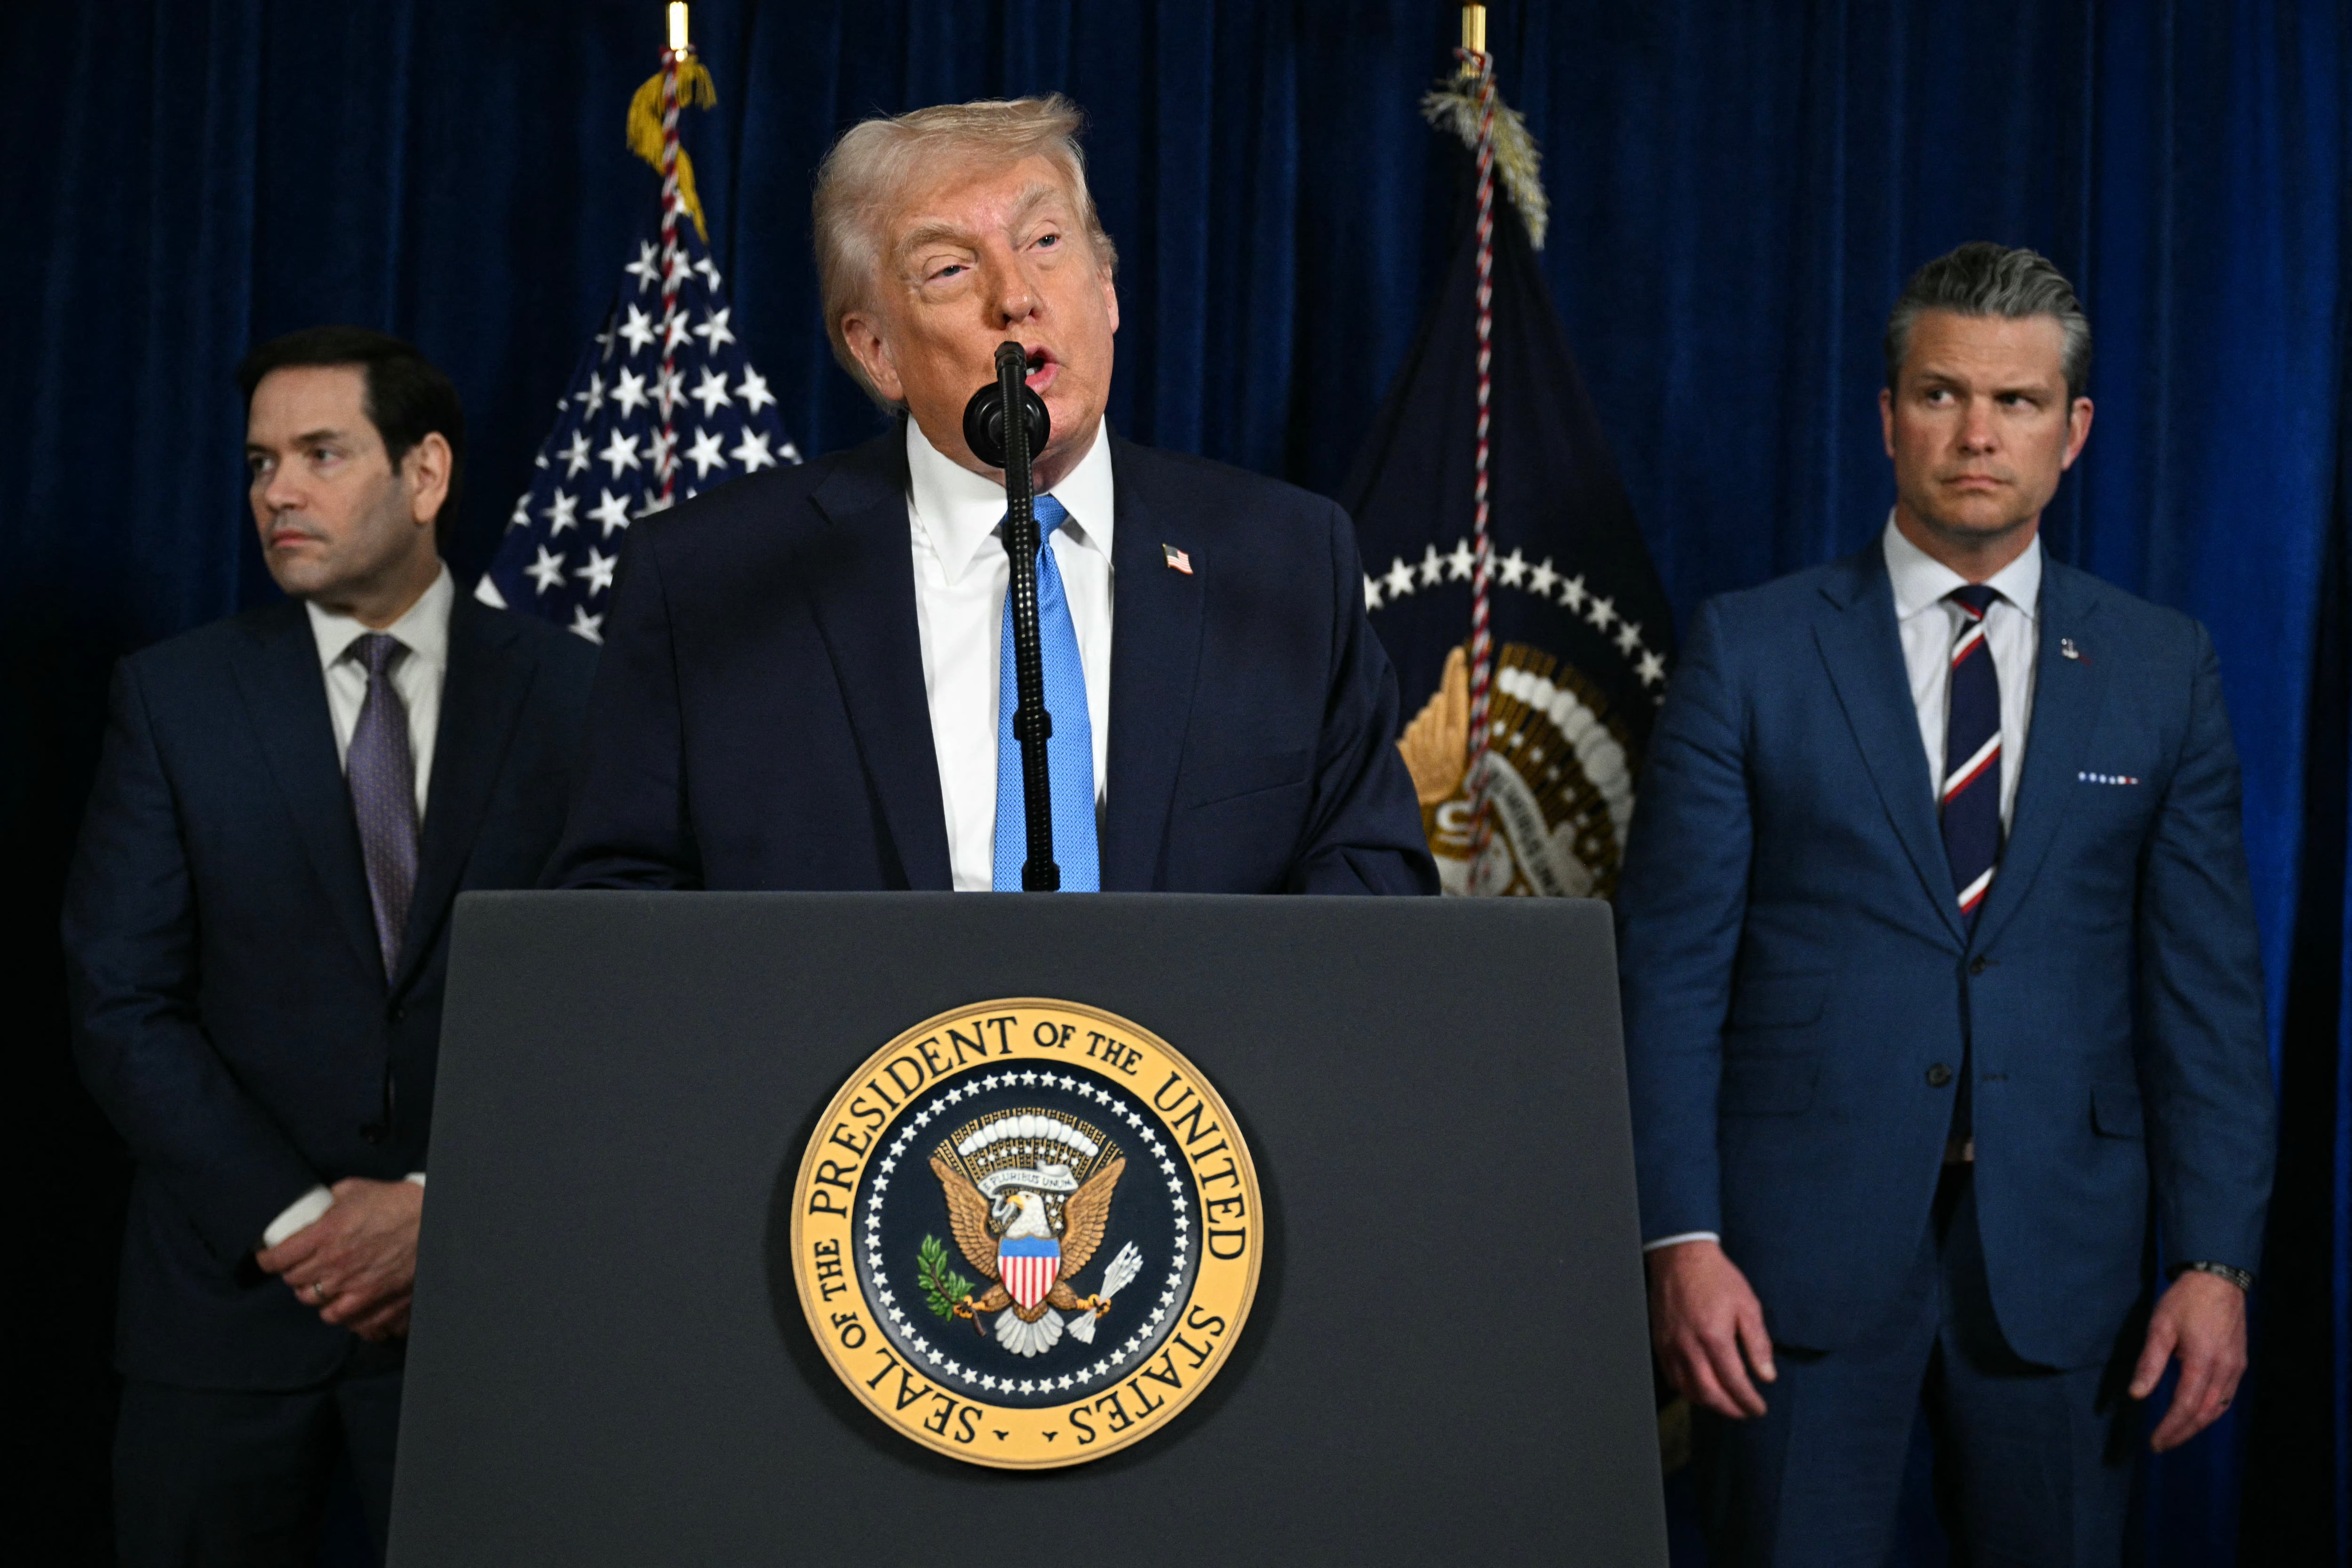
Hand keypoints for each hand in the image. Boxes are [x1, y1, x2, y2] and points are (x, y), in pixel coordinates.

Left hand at [255, 1177, 422, 1341]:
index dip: (265, 1259)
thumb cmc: (395, 1202)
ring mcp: (352, 1286)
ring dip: (311, 1293)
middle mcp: (333, 1264)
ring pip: (313, 1302)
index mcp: (324, 1235)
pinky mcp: (371, 1300)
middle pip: (293, 1281)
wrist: (431, 1221)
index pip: (278, 1258)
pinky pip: (340, 1317)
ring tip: (318, 1284)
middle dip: (290, 1274)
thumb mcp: (355, 1189)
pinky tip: (338, 1301)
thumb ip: (329, 1199)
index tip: (266, 1257)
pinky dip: (334, 1311)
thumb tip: (316, 1204)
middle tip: (296, 1266)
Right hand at [1647, 1238, 1776, 1417]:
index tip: (1760, 1408)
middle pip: (1709, 1394)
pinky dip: (1688, 1391)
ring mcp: (1671, 1346)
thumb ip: (1758, 1343)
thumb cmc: (1717, 1278)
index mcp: (1714, 1337)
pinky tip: (1702, 1389)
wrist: (1680, 1256)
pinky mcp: (1660, 1343)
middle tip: (1746, 1412)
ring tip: (1727, 1404)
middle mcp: (1689, 1346)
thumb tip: (1767, 1376)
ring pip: (1688, 1390)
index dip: (1749, 1401)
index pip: (1734, 1383)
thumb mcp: (1748, 1305)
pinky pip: (1673, 1377)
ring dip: (1709, 1403)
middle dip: (1730, 1409)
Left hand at [2130, 1269, 2247, 1451]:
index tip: (2154, 1442)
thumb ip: (2150, 1363)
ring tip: (2176, 1435)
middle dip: (2182, 1433)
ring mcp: (2236, 1368)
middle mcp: (2224, 1370)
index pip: (2185, 1405)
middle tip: (2161, 1445)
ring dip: (2197, 1426)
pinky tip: (2197, 1415)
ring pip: (2219, 1409)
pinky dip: (2211, 1412)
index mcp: (2202, 1361)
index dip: (2170, 1427)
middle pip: (2204, 1413)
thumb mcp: (2160, 1327)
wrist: (2219, 1280)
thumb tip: (2137, 1395)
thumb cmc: (2185, 1301)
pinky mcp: (2239, 1364)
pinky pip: (2226, 1397)